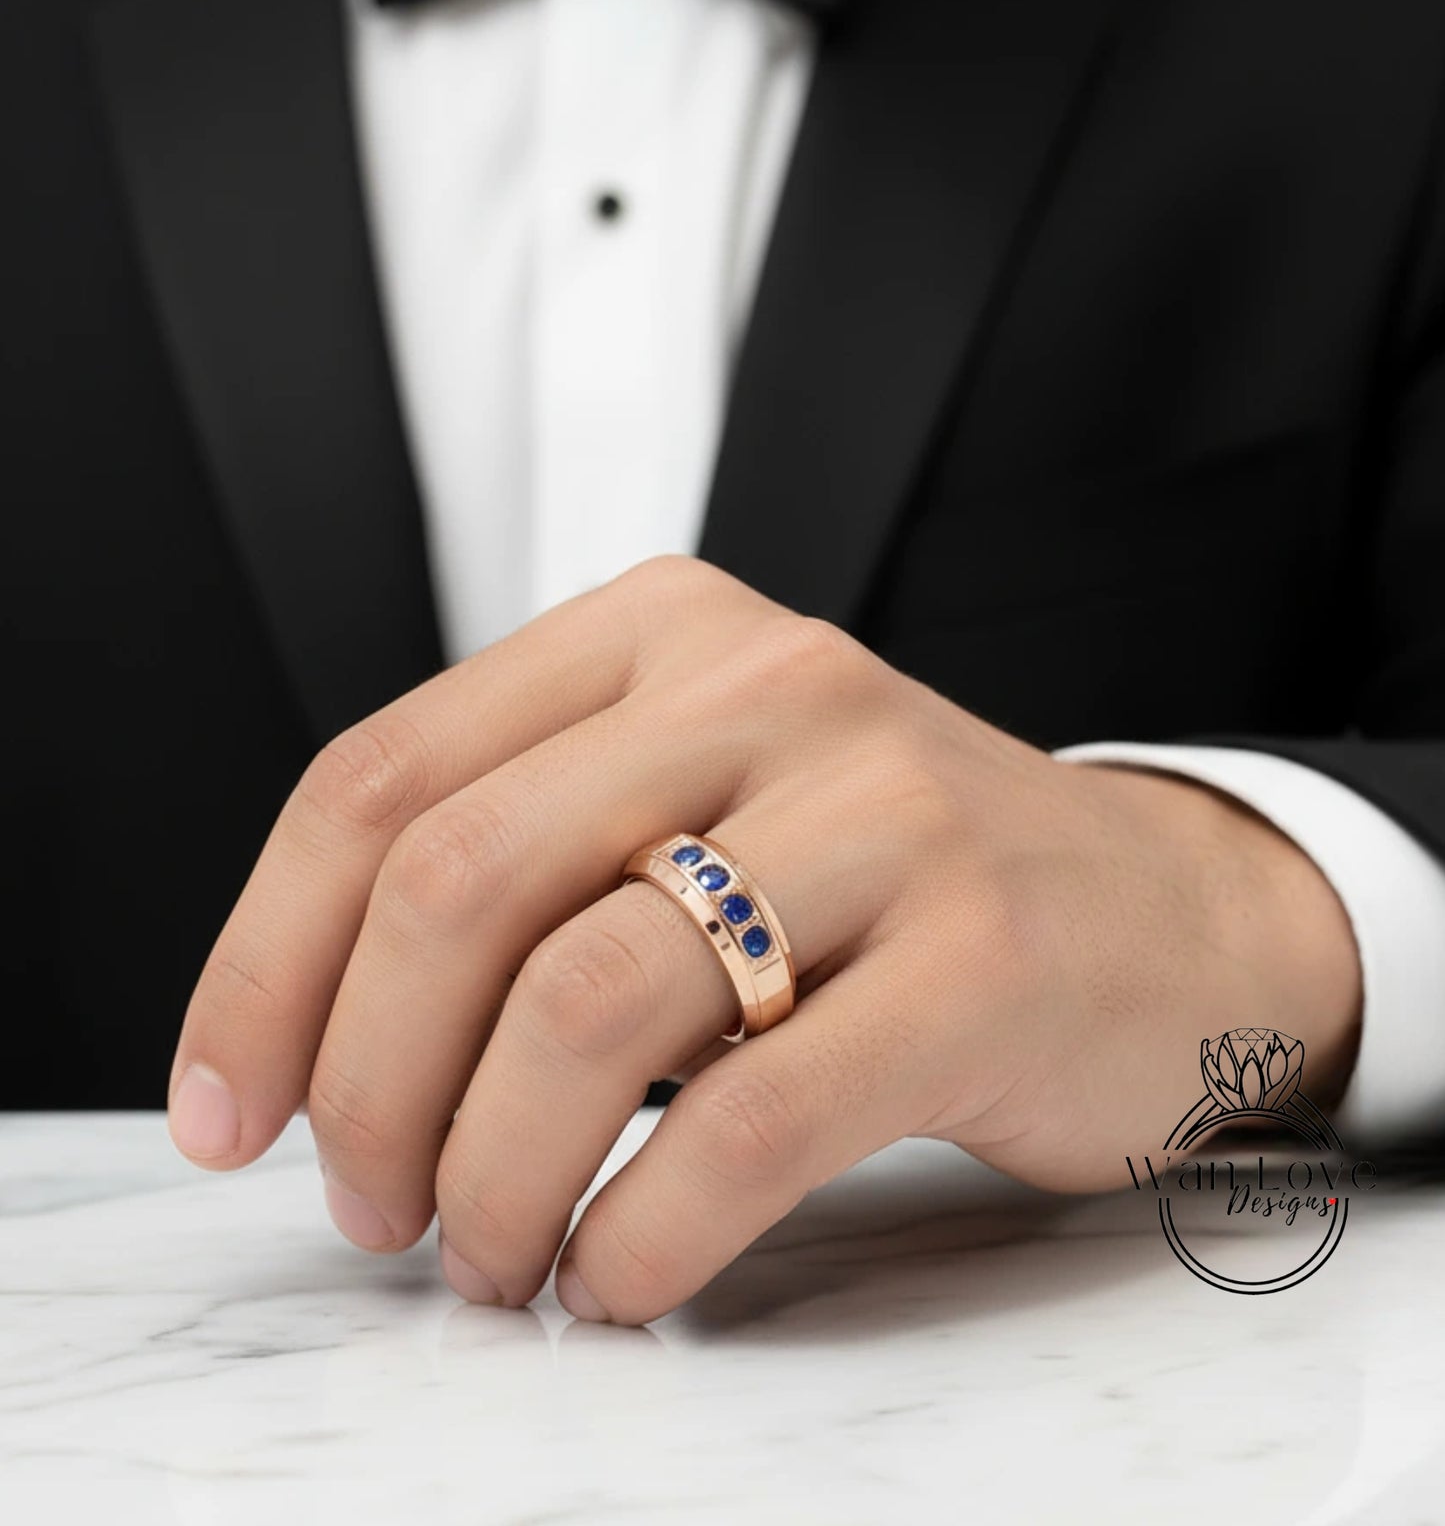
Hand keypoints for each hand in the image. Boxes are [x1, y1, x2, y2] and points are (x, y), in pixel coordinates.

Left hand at [167, 557, 1361, 1323]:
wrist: (1154, 913)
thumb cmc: (881, 884)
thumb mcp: (693, 806)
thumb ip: (530, 866)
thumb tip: (311, 1042)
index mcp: (660, 631)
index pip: (384, 778)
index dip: (265, 961)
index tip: (232, 1109)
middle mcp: (765, 684)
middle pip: (458, 883)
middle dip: (368, 1083)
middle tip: (371, 1204)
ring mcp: (885, 808)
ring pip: (585, 1001)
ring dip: (491, 1172)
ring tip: (491, 1251)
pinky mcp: (980, 952)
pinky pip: (748, 1120)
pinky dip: (643, 1235)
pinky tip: (621, 1277)